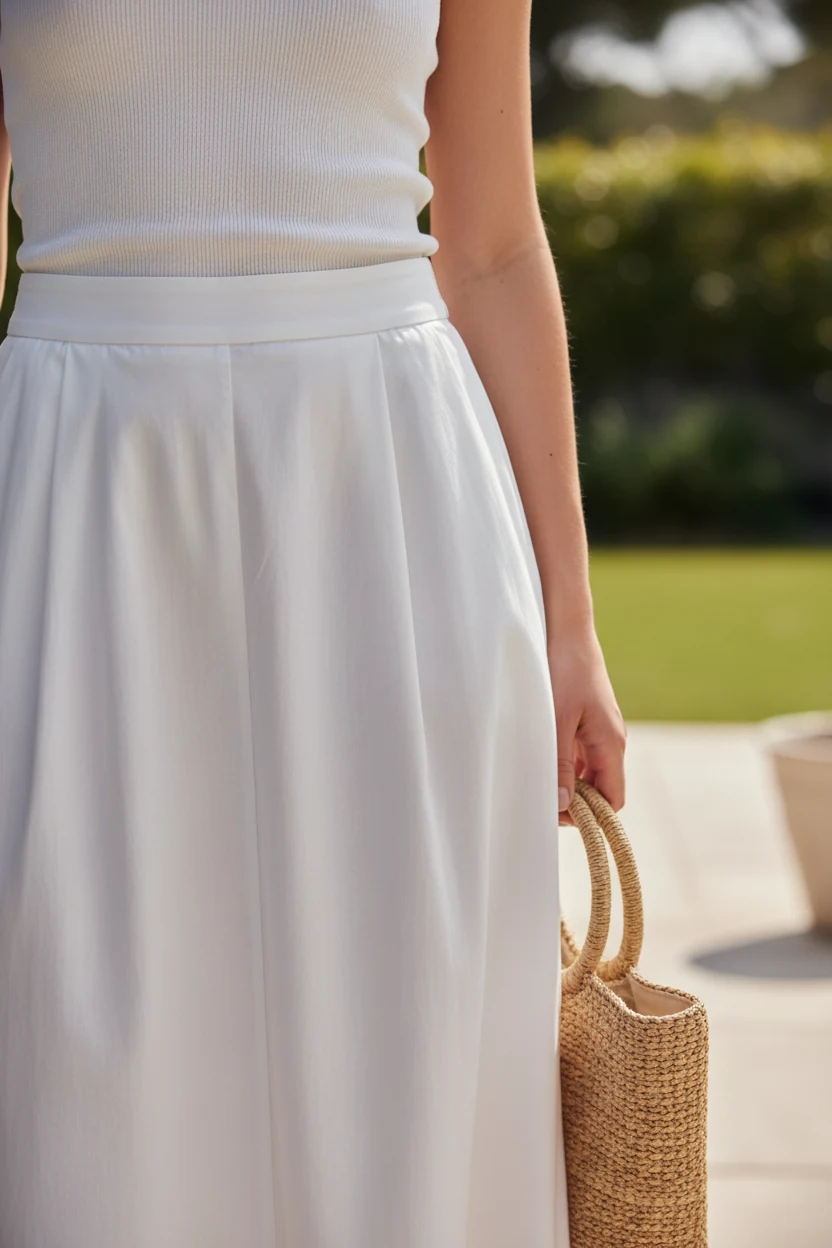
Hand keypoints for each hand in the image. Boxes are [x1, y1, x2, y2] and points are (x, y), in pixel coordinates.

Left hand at [547, 626, 626, 825]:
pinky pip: (580, 755)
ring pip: (589, 773)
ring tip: (540, 780)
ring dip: (568, 782)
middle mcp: (611, 740)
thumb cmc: (564, 670)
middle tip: (543, 800)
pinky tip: (543, 758)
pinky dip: (565, 764)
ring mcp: (600, 731)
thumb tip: (563, 804)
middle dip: (577, 802)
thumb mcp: (557, 721)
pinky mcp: (588, 721)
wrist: (567, 631)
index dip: (592, 816)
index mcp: (611, 743)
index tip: (561, 816)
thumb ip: (559, 764)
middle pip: (601, 789)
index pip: (613, 799)